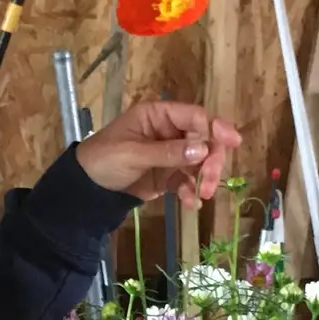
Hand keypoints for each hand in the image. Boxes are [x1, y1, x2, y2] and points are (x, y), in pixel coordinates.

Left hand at [75, 101, 241, 206]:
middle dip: (211, 160)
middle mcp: (167, 131)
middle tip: (211, 180)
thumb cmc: (103, 160)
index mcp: (157, 115)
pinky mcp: (167, 175)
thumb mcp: (134, 154)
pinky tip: (191, 204)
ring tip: (202, 195)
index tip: (232, 142)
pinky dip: (192, 191)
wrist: (86, 190)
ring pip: (199, 161)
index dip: (215, 128)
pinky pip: (187, 180)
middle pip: (203, 140)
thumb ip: (168, 152)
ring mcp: (169, 154)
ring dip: (205, 178)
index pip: (194, 117)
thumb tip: (203, 150)